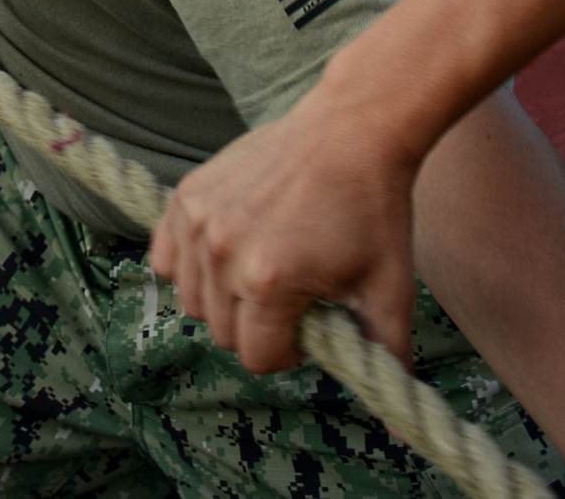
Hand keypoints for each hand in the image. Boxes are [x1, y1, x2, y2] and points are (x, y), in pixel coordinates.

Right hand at [149, 96, 418, 374]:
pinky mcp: (187, 196)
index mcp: (270, 282)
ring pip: (189, 299)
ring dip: (222, 301)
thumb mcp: (389, 292)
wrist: (351, 133)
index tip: (314, 325)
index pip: (257, 357)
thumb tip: (399, 431)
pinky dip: (188, 266)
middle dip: (257, 328)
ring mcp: (199, 221)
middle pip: (221, 332)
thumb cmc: (374, 212)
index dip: (290, 353)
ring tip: (263, 274)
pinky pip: (165, 256)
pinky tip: (227, 253)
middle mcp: (223, 253)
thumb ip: (386, 359)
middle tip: (294, 298)